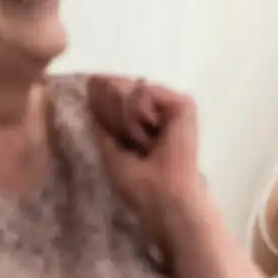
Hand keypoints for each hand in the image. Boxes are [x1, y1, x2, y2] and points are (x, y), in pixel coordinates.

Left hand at [85, 75, 205, 247]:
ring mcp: (171, 107)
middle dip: (115, 117)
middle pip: (120, 89)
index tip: (112, 134)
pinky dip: (140, 114)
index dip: (101, 104)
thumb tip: (93, 82)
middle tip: (134, 145)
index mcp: (142, 122)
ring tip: (146, 144)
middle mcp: (158, 110)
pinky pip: (146, 92)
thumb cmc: (137, 182)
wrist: (162, 195)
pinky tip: (154, 133)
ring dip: (128, 121)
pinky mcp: (184, 105)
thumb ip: (100, 116)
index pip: (113, 95)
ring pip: (132, 90)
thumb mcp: (107, 145)